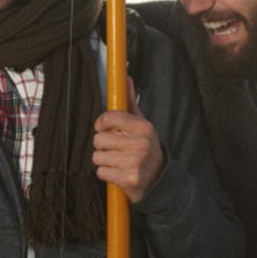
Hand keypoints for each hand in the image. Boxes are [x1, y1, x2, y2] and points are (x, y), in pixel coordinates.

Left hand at [92, 78, 164, 203]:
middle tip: (115, 149)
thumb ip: (130, 103)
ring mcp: (135, 162)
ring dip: (103, 161)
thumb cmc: (145, 148)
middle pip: (98, 139)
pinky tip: (118, 172)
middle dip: (103, 145)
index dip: (101, 124)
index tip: (105, 128)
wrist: (158, 178)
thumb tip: (126, 78)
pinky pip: (101, 172)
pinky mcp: (128, 179)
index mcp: (143, 127)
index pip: (108, 118)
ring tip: (117, 161)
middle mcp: (140, 143)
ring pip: (97, 157)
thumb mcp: (141, 125)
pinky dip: (106, 174)